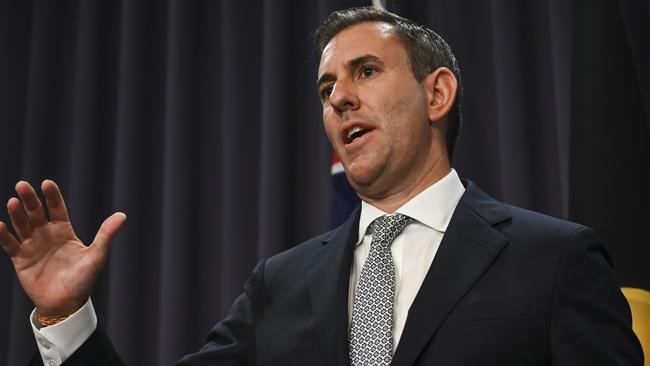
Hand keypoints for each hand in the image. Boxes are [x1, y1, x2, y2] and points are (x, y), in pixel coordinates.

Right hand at [0, 180, 125, 316]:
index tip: (46, 183)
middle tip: (22, 185)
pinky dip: (3, 235)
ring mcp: (32, 246)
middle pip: (36, 212)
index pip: (57, 208)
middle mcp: (46, 235)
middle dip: (30, 199)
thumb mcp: (97, 256)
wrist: (66, 304)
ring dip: (16, 213)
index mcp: (64, 231)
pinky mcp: (20, 259)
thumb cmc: (84, 280)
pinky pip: (9, 244)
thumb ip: (106, 235)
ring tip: (13, 202)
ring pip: (22, 225)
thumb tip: (122, 215)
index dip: (52, 196)